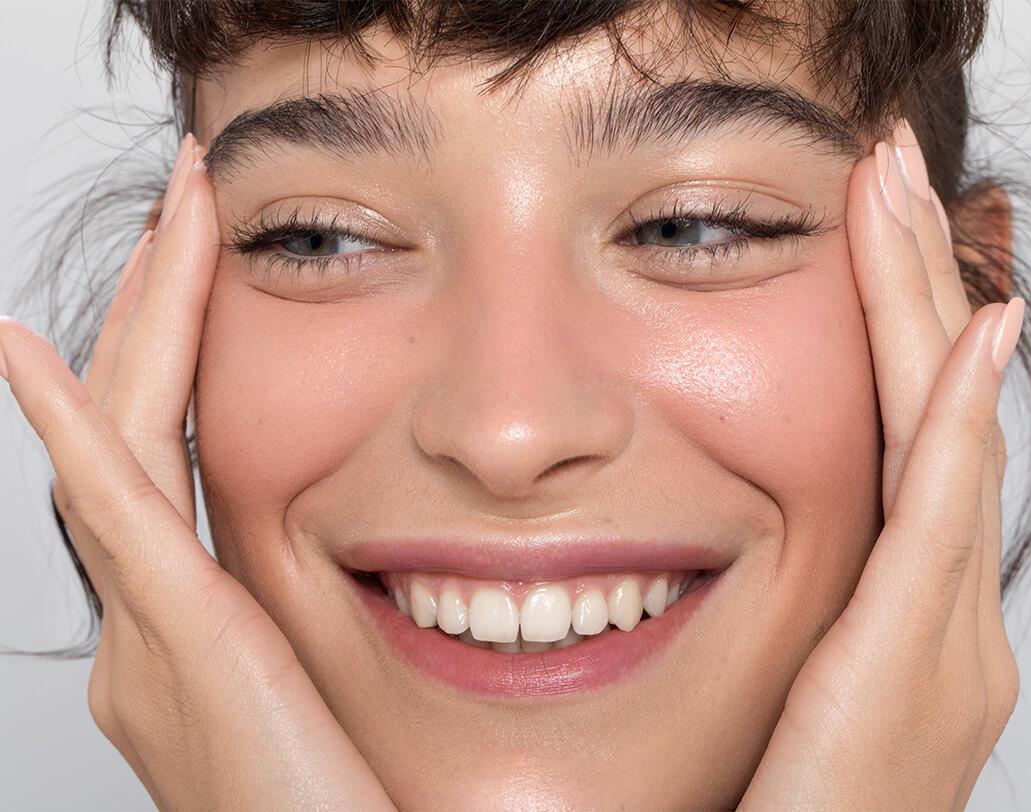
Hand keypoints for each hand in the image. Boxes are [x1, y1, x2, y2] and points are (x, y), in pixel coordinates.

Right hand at [0, 135, 393, 809]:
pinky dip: (67, 426)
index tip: (193, 274)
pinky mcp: (180, 641)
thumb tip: (299, 583)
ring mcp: (145, 633)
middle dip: (154, 310)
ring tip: (168, 220)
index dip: (168, 362)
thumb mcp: (298, 699)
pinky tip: (27, 348)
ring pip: (126, 443)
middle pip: (134, 431)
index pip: (163, 464)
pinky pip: (116, 514)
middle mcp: (139, 624)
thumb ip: (278, 632)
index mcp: (178, 630)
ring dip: (146, 322)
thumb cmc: (331, 805)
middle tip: (181, 209)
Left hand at [738, 122, 1022, 809]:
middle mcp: (950, 615)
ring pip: (940, 435)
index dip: (898, 325)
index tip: (873, 226)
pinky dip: (954, 420)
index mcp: (912, 617)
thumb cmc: (776, 810)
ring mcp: (949, 637)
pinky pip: (937, 516)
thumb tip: (738, 544)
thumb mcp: (794, 695)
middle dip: (915, 282)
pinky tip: (970, 331)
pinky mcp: (916, 661)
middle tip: (891, 169)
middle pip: (935, 411)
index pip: (910, 437)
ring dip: (923, 307)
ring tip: (903, 194)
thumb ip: (794, 618)